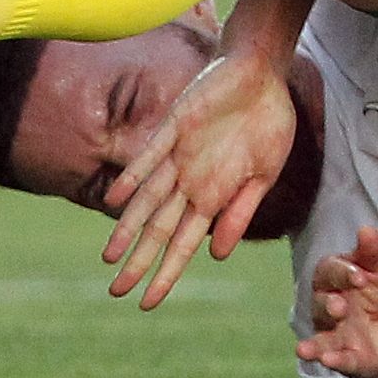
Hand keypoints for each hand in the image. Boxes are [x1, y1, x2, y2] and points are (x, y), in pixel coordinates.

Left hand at [102, 49, 296, 308]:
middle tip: (115, 292)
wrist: (263, 74)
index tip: (148, 302)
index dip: (166, 273)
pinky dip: (133, 179)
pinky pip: (149, 157)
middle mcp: (191, 181)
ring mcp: (180, 156)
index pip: (184, 243)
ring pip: (147, 200)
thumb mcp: (263, 174)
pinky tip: (114, 201)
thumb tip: (218, 257)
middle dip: (138, 262)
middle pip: (159, 229)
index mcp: (215, 196)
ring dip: (127, 229)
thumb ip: (240, 212)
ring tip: (108, 258)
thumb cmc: (269, 123)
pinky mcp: (174, 127)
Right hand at [296, 227, 377, 377]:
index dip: (343, 273)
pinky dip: (332, 360)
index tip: (361, 276)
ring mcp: (332, 334)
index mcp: (331, 281)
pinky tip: (328, 360)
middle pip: (320, 304)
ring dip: (315, 341)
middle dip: (329, 304)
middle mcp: (324, 308)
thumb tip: (366, 229)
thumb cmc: (372, 295)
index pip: (328, 272)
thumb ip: (372, 251)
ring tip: (306, 348)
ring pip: (319, 337)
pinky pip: (335, 358)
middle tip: (341, 307)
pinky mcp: (344, 356)